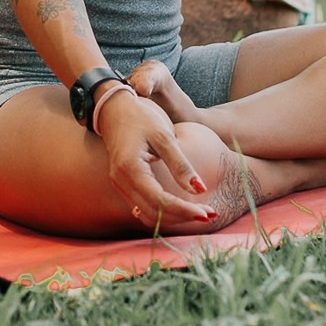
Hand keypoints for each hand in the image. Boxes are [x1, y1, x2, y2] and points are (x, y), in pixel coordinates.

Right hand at [97, 89, 217, 229]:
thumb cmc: (140, 117)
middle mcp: (121, 182)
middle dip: (182, 217)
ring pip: (147, 214)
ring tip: (199, 212)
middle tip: (210, 214)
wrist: (115, 108)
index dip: (184, 211)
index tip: (208, 213)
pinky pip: (143, 207)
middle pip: (153, 213)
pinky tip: (181, 208)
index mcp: (130, 169)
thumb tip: (199, 190)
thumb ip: (180, 164)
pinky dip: (163, 211)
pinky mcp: (124, 185)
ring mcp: (120, 185)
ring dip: (174, 217)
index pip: (159, 201)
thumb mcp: (164, 136)